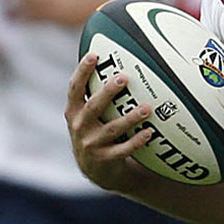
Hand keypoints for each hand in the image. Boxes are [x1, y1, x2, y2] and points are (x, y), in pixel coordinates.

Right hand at [65, 53, 153, 190]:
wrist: (95, 169)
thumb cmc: (96, 131)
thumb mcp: (89, 114)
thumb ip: (96, 93)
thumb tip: (116, 62)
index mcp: (73, 111)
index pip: (74, 88)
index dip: (82, 72)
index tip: (94, 55)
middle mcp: (79, 126)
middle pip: (93, 106)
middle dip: (107, 92)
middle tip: (124, 78)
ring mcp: (91, 144)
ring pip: (112, 129)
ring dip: (129, 118)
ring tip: (146, 108)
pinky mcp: (105, 159)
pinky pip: (124, 149)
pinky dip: (137, 141)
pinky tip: (149, 132)